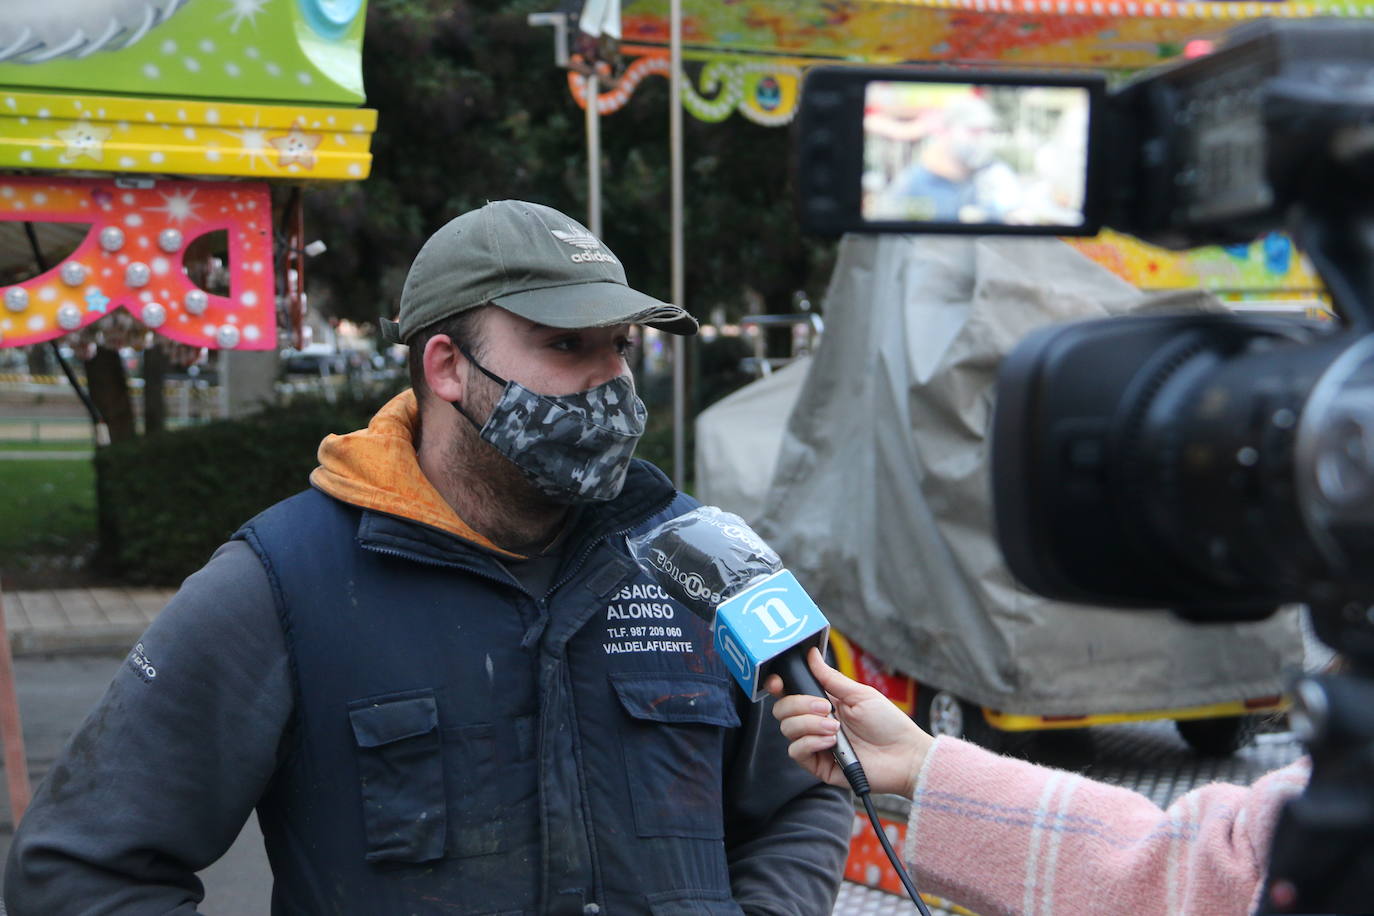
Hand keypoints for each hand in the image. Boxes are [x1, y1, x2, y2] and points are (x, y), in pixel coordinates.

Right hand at [767, 648, 932, 797]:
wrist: (905, 755)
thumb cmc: (888, 723)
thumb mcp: (859, 694)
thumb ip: (830, 677)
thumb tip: (811, 654)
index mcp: (823, 703)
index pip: (789, 694)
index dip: (778, 686)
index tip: (778, 683)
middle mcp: (815, 723)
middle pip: (782, 710)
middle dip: (799, 704)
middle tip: (827, 708)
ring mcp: (815, 744)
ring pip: (787, 729)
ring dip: (810, 724)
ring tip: (835, 728)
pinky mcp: (818, 765)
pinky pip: (796, 751)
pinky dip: (811, 742)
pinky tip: (832, 741)